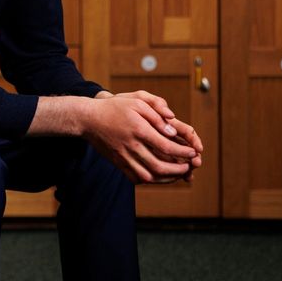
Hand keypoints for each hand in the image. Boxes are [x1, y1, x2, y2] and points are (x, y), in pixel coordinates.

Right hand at [83, 91, 199, 183]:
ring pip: (148, 176)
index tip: (192, 152)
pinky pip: (136, 178)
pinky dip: (150, 180)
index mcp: (138, 129)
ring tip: (177, 173)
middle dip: (178, 169)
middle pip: (159, 166)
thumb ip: (156, 114)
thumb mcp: (136, 102)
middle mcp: (131, 146)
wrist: (88, 119)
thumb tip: (172, 129)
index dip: (182, 152)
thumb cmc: (114, 108)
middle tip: (188, 166)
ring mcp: (124, 157)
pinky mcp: (118, 163)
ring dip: (166, 178)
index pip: (165, 146)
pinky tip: (158, 176)